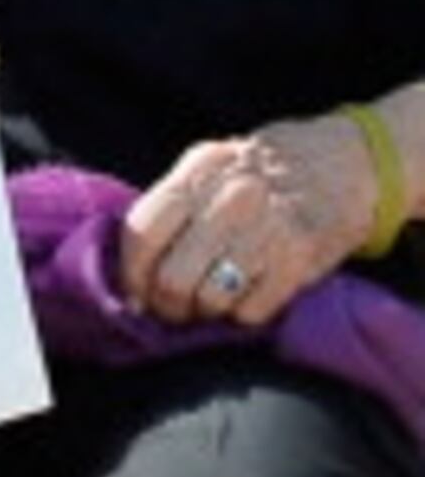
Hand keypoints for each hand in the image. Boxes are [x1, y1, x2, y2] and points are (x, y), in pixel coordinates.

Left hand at [116, 115, 378, 325]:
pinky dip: (243, 313)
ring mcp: (268, 228)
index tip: (136, 293)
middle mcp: (230, 200)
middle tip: (174, 308)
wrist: (346, 163)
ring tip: (211, 302)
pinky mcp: (300, 258)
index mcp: (197, 175)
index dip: (131, 274)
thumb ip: (170, 212)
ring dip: (204, 312)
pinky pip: (251, 309)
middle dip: (166, 305)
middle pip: (172, 277)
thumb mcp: (209, 170)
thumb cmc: (261, 174)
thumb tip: (132, 280)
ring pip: (209, 299)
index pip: (141, 233)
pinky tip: (248, 295)